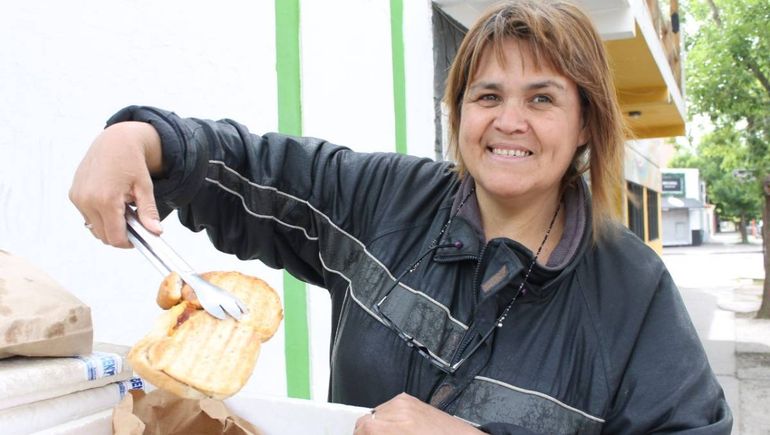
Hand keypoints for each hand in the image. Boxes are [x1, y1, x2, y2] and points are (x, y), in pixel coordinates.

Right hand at [69, 121, 163, 246]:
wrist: (114, 141)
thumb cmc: (131, 162)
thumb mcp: (144, 187)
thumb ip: (148, 212)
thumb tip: (156, 232)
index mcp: (106, 200)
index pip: (115, 237)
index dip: (128, 242)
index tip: (138, 237)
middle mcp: (87, 200)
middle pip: (103, 236)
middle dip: (119, 233)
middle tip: (132, 219)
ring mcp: (78, 198)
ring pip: (93, 227)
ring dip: (108, 224)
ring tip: (122, 207)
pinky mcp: (73, 194)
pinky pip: (87, 216)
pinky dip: (99, 215)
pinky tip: (110, 201)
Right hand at [353, 393, 482, 434]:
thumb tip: (369, 434)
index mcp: (399, 427)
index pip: (364, 426)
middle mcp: (401, 410)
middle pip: (368, 420)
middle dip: (368, 432)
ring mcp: (406, 402)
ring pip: (377, 413)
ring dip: (378, 425)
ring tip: (390, 434)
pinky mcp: (411, 399)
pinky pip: (389, 407)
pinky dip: (388, 417)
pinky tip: (398, 428)